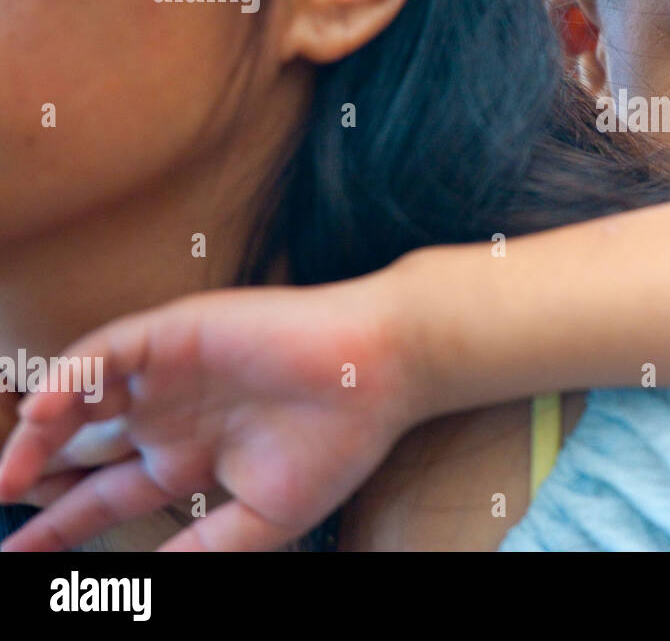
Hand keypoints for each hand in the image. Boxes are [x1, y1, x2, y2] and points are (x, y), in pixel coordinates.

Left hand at [0, 269, 425, 550]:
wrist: (381, 372)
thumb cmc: (337, 443)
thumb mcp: (264, 518)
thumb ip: (202, 548)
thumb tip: (144, 586)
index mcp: (188, 460)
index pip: (105, 499)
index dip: (60, 528)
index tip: (16, 559)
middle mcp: (168, 416)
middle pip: (79, 451)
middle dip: (36, 479)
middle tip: (3, 504)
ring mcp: (168, 373)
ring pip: (79, 399)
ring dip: (39, 434)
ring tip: (13, 476)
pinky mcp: (175, 332)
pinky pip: (105, 353)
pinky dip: (69, 378)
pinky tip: (44, 411)